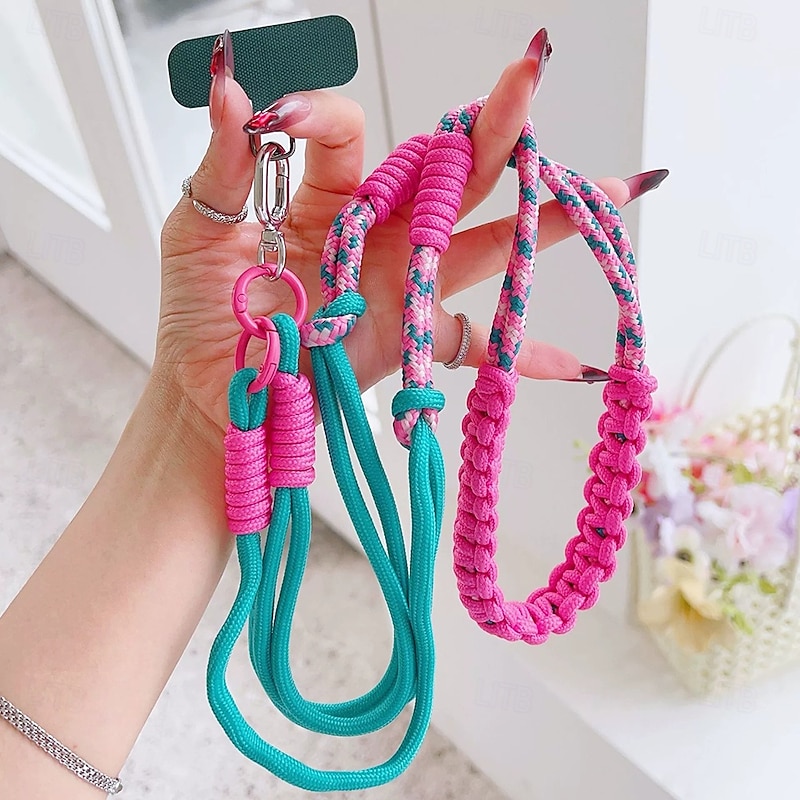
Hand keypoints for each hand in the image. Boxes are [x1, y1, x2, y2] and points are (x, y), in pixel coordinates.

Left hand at [157, 30, 638, 445]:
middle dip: (491, 126)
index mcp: (327, 194)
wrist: (215, 393)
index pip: (349, 134)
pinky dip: (526, 359)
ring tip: (614, 192)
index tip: (282, 119)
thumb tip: (228, 80)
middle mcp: (376, 232)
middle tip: (531, 73)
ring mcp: (401, 285)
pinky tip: (581, 365)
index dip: (322, 116)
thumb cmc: (202, 311)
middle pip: (446, 172)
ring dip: (547, 222)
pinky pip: (475, 346)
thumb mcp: (202, 225)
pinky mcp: (410, 341)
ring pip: (485, 244)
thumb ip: (226, 159)